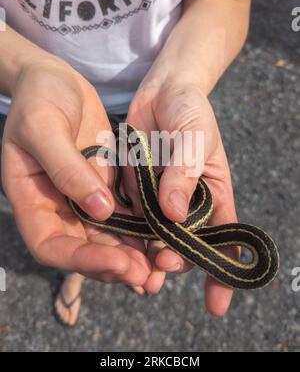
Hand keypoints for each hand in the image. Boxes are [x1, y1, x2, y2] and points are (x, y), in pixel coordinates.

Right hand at [2, 59, 150, 285]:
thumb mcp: (44, 127)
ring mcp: (81, 198)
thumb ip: (67, 169)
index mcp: (31, 199)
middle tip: (146, 276)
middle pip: (82, 250)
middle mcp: (56, 207)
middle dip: (113, 266)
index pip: (50, 245)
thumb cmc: (39, 97)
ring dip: (131, 255)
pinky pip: (122, 215)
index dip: (80, 261)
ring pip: (106, 238)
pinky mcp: (103, 186)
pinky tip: (160, 236)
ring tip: (158, 267)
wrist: (54, 80)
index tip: (116, 263)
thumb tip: (100, 210)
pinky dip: (139, 230)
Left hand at [125, 82, 237, 315]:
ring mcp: (161, 197)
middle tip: (160, 267)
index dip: (221, 270)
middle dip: (176, 260)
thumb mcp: (194, 137)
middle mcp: (187, 201)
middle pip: (185, 242)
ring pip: (156, 235)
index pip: (223, 237)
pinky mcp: (137, 188)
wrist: (163, 89)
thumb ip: (185, 174)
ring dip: (148, 255)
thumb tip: (174, 216)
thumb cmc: (190, 110)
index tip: (216, 303)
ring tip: (139, 274)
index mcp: (213, 192)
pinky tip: (119, 245)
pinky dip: (128, 232)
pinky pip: (133, 215)